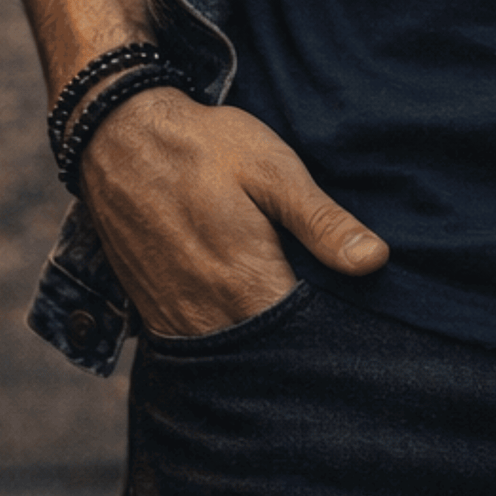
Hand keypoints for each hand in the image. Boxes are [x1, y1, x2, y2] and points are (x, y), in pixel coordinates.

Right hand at [77, 87, 387, 338]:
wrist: (119, 138)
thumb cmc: (204, 147)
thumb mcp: (273, 170)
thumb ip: (322, 222)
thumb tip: (375, 262)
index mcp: (247, 284)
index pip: (302, 340)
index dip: (333, 338)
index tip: (357, 327)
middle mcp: (209, 317)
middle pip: (266, 357)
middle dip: (297, 347)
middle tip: (327, 323)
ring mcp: (175, 320)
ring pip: (231, 357)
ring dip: (260, 347)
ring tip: (290, 319)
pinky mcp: (153, 314)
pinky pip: (197, 346)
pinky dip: (224, 339)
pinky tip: (244, 312)